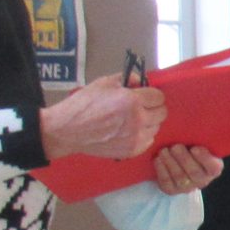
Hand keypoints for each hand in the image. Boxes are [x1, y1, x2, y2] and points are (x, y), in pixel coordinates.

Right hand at [40, 75, 166, 159]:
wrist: (67, 130)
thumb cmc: (83, 105)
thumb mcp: (104, 83)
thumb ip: (127, 79)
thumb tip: (140, 81)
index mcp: (132, 100)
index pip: (159, 97)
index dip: (152, 95)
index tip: (146, 96)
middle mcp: (138, 119)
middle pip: (162, 113)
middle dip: (153, 108)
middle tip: (142, 107)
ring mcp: (135, 137)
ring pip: (156, 128)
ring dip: (148, 122)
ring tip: (133, 120)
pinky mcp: (131, 151)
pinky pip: (148, 141)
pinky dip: (142, 136)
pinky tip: (129, 132)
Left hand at [150, 144, 221, 194]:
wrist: (179, 163)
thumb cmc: (190, 148)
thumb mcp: (199, 143)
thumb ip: (200, 138)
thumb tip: (195, 122)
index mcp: (213, 168)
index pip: (214, 167)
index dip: (205, 159)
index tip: (195, 148)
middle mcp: (202, 180)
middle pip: (194, 173)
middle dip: (184, 159)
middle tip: (175, 146)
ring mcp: (187, 187)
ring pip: (180, 178)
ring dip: (171, 163)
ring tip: (164, 150)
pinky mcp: (172, 190)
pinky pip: (167, 182)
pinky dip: (161, 170)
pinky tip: (157, 159)